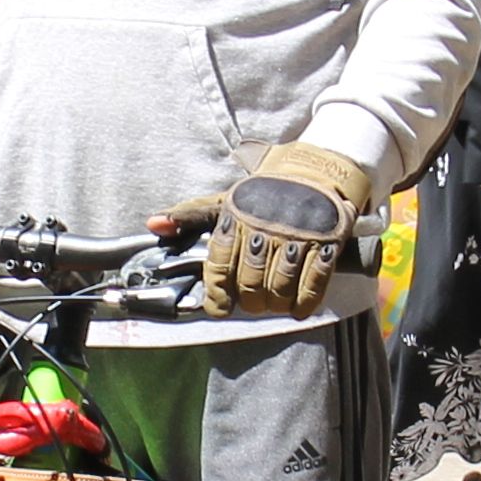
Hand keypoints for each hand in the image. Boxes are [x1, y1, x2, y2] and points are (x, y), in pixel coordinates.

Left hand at [194, 140, 378, 317]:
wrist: (315, 171)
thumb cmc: (264, 193)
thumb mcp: (224, 200)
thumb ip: (190, 216)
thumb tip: (154, 225)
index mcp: (237, 215)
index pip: (219, 265)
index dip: (217, 293)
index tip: (219, 307)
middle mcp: (265, 226)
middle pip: (250, 282)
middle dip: (249, 301)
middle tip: (251, 303)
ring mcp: (297, 235)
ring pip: (281, 286)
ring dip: (276, 304)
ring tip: (274, 305)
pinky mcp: (326, 241)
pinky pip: (315, 282)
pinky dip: (305, 302)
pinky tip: (298, 309)